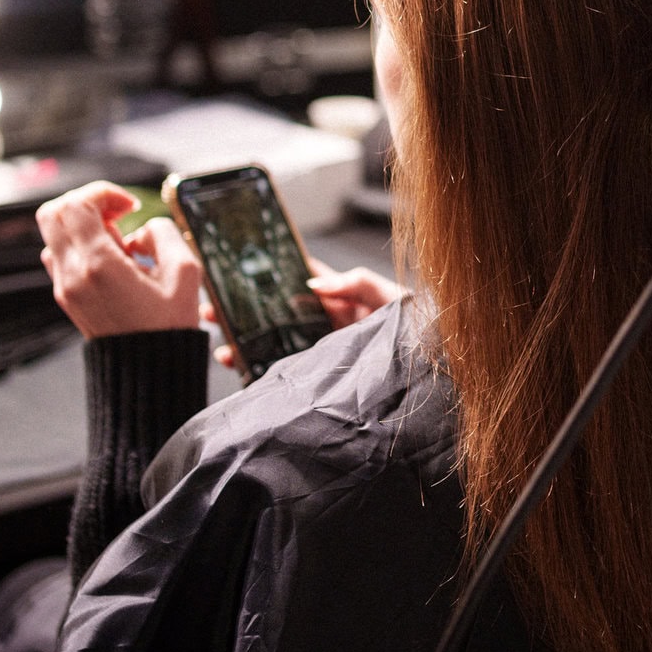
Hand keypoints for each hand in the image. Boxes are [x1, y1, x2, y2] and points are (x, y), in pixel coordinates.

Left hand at [37, 183, 201, 338]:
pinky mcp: (66, 296)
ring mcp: (65, 287)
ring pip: (54, 233)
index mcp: (98, 265)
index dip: (104, 193)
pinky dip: (81, 246)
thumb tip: (141, 230)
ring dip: (84, 226)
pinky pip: (60, 255)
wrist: (149, 371)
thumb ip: (164, 234)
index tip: (130, 207)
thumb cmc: (169, 327)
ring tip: (118, 243)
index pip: (76, 204)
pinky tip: (111, 260)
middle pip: (53, 213)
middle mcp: (73, 274)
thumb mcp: (186, 272)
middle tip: (118, 216)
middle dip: (88, 203)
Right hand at [202, 258, 407, 371]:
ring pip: (276, 344)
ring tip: (220, 341)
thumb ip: (356, 284)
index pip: (301, 283)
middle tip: (212, 308)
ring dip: (245, 341)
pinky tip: (240, 366)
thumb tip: (314, 283)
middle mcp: (328, 328)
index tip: (238, 272)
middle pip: (278, 315)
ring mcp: (324, 354)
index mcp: (343, 302)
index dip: (270, 276)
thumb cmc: (422, 332)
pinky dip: (259, 368)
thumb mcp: (391, 298)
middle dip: (244, 311)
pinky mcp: (323, 379)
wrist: (439, 376)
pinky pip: (286, 372)